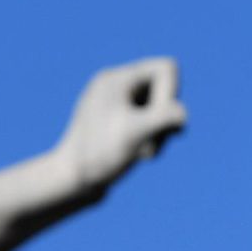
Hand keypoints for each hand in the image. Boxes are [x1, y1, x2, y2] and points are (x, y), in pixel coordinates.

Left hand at [57, 57, 185, 196]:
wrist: (68, 182)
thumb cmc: (98, 156)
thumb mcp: (134, 135)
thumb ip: (163, 118)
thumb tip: (183, 114)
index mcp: (116, 79)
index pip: (167, 68)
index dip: (172, 94)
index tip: (157, 120)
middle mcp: (114, 86)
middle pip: (165, 89)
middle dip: (165, 117)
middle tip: (151, 142)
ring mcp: (114, 104)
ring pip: (158, 108)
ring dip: (160, 131)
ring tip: (144, 153)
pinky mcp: (115, 124)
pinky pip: (147, 122)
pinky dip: (150, 138)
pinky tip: (137, 156)